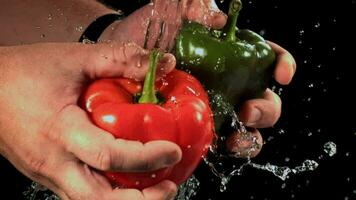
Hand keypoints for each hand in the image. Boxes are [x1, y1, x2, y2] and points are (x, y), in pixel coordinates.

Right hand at [0, 42, 179, 199]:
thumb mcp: (74, 59)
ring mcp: (48, 173)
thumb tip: (160, 65)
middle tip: (169, 186)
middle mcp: (52, 162)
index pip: (110, 156)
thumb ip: (120, 60)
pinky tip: (125, 177)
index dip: (148, 157)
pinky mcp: (47, 173)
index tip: (172, 150)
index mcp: (59, 131)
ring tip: (154, 187)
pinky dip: (109, 192)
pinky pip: (81, 192)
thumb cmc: (22, 73)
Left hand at [100, 1, 296, 157]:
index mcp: (232, 55)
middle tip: (247, 110)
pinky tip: (217, 147)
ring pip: (247, 128)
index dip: (282, 65)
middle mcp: (230, 83)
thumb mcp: (173, 12)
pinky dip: (225, 149)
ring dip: (250, 137)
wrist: (120, 55)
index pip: (268, 58)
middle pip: (265, 100)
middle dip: (266, 110)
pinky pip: (219, 142)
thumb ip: (197, 8)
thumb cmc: (149, 32)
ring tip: (236, 139)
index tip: (282, 75)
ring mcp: (216, 107)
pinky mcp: (198, 126)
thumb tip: (220, 19)